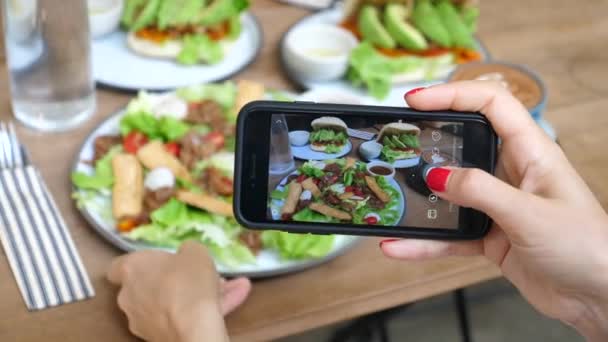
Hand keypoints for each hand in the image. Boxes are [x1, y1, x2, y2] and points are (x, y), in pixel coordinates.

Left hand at [107, 241, 250, 341]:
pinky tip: (224, 305)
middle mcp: (129, 296)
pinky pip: (177, 318)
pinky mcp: (155, 337)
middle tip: (194, 275)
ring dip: (188, 297)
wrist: (194, 327)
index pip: (118, 266)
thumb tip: (186, 253)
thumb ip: (187, 250)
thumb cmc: (188, 281)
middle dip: (169, 281)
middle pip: (145, 286)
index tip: (155, 262)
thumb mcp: (195, 251)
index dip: (137, 263)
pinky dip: (196, 313)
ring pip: (166, 303)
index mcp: (132, 269)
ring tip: (220, 289)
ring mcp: (140, 320)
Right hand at [381, 81, 607, 340]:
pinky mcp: (489, 237)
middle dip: (427, 143)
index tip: (415, 100)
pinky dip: (426, 241)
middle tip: (394, 144)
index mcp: (531, 151)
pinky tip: (400, 247)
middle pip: (462, 144)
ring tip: (390, 197)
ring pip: (450, 193)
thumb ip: (480, 192)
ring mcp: (498, 205)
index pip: (491, 104)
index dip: (453, 94)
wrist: (599, 296)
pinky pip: (450, 233)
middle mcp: (511, 172)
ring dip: (420, 198)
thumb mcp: (530, 213)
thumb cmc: (586, 246)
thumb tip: (435, 176)